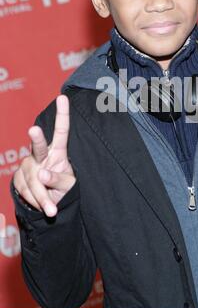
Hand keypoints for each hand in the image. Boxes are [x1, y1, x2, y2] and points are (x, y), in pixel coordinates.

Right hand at [13, 95, 75, 216]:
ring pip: (32, 179)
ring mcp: (28, 165)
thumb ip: (59, 180)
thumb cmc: (62, 188)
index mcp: (58, 151)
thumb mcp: (68, 185)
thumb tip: (41, 174)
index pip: (61, 131)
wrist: (49, 203)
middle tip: (34, 129)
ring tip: (51, 209)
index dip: (62, 114)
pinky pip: (24, 190)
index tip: (62, 97)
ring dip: (41, 197)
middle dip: (36, 138)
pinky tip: (41, 205)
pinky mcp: (18, 177)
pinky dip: (34, 200)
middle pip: (38, 146)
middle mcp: (41, 154)